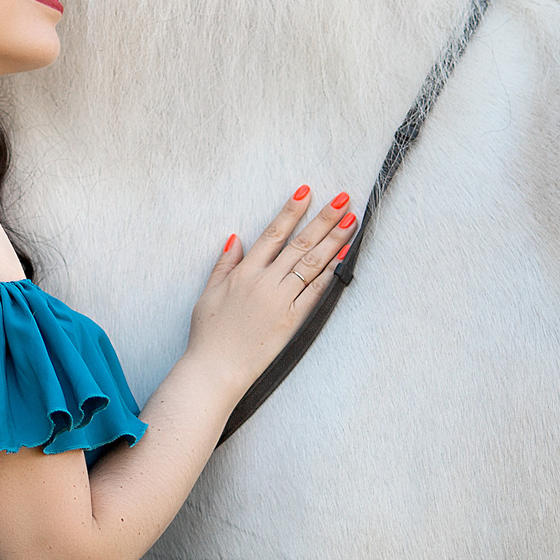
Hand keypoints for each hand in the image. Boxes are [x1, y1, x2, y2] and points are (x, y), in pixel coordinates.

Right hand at [184, 186, 353, 400]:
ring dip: (334, 241)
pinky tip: (343, 257)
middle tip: (343, 199)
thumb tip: (236, 238)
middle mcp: (265, 282)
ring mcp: (281, 301)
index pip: (272, 234)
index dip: (291, 211)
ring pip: (312, 263)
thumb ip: (224, 264)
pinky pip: (315, 292)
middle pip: (300, 244)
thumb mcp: (209, 293)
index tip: (306, 191)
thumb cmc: (209, 334)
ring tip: (350, 221)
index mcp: (244, 273)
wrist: (215, 368)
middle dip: (323, 219)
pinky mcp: (292, 321)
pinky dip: (330, 273)